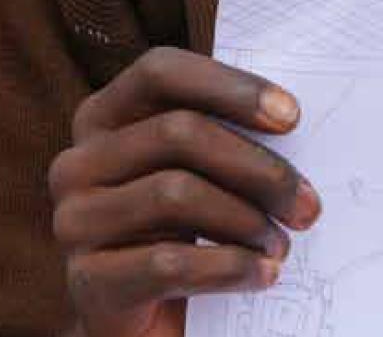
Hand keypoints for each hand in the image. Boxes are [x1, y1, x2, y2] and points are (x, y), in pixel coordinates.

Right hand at [52, 48, 320, 336]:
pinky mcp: (87, 280)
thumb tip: (287, 116)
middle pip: (177, 133)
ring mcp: (74, 221)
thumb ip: (215, 138)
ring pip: (175, 194)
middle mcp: (76, 163)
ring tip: (280, 247)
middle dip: (259, 168)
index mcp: (100, 120)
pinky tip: (262, 275)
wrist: (142, 325)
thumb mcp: (193, 176)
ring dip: (248, 222)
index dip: (228, 87)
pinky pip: (169, 262)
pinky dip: (231, 267)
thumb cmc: (179, 237)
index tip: (291, 117)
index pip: (158, 72)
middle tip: (308, 205)